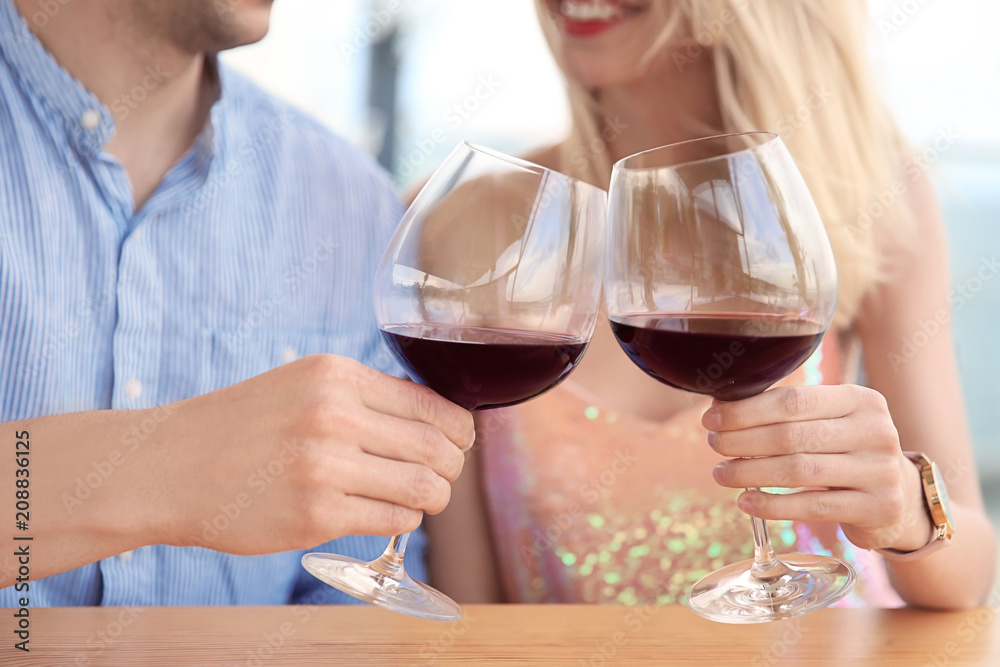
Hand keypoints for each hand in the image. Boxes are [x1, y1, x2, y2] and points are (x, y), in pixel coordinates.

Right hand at [159, 354, 474, 552]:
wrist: (169, 466)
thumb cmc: (242, 426)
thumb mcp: (302, 383)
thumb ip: (364, 396)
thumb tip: (435, 420)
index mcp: (337, 375)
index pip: (435, 405)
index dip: (459, 431)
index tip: (458, 443)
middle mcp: (334, 415)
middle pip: (439, 447)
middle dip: (451, 468)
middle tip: (441, 476)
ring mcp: (325, 467)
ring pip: (424, 487)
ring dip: (434, 498)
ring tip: (422, 499)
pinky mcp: (315, 515)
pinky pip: (393, 520)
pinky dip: (403, 520)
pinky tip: (388, 514)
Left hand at [703, 385, 929, 551]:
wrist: (899, 494)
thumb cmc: (847, 449)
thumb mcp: (830, 421)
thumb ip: (787, 411)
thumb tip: (722, 406)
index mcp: (860, 399)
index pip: (793, 401)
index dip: (746, 410)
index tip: (712, 418)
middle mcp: (876, 431)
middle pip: (792, 436)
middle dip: (743, 441)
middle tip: (714, 445)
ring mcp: (880, 471)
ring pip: (799, 471)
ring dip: (750, 473)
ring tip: (721, 474)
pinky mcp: (878, 508)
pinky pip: (813, 506)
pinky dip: (773, 505)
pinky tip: (745, 502)